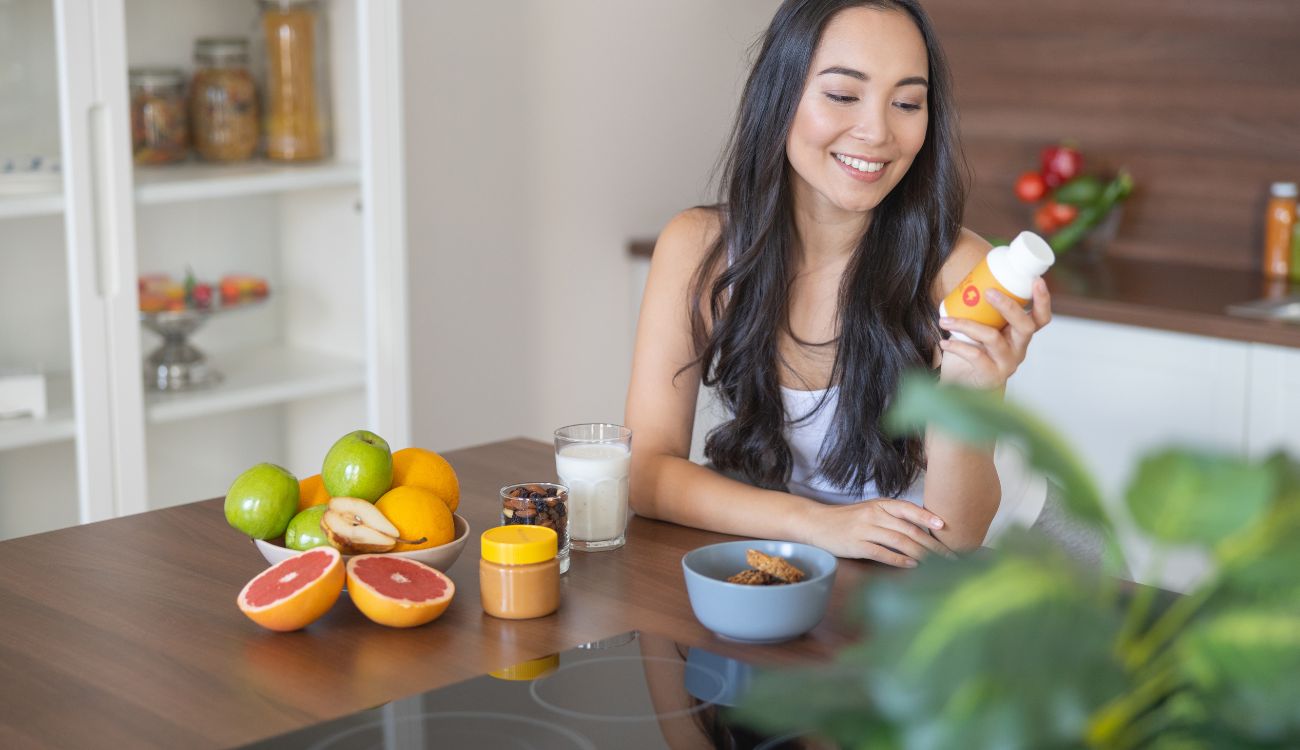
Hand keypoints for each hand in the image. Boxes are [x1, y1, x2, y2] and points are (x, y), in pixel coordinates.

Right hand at [802, 499, 953, 566]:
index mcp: (880, 504)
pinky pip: (882, 553)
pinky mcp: (857, 545)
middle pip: (909, 530)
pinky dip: (899, 560)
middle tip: (950, 556)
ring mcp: (865, 530)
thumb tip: (922, 530)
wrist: (818, 523)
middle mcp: (875, 515)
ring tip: (937, 564)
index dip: (927, 517)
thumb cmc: (848, 519)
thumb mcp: (871, 511)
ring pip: (900, 541)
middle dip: (933, 545)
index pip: (908, 509)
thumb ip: (893, 517)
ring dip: (921, 554)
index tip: (944, 526)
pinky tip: (912, 565)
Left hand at [938, 278, 1052, 389]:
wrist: (961, 387)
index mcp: (1019, 334)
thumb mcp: (980, 329)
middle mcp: (1019, 349)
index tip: (1036, 279)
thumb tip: (965, 280)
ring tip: (945, 320)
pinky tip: (943, 342)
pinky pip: (976, 356)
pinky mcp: (992, 375)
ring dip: (967, 325)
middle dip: (1009, 306)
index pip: (1041, 318)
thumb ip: (979, 311)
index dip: (1043, 300)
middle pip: (1025, 326)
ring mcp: (1007, 363)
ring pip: (993, 338)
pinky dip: (957, 346)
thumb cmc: (971, 352)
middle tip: (988, 292)